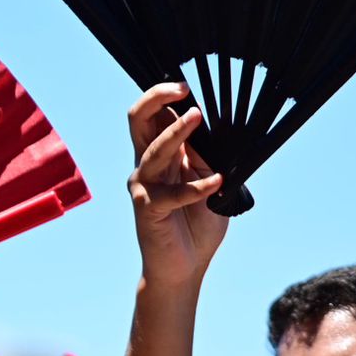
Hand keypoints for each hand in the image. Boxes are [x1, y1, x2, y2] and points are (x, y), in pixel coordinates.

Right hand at [126, 83, 228, 286]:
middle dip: (156, 98)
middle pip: (138, 120)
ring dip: (177, 132)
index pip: (154, 115)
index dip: (167, 96)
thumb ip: (207, 159)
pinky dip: (196, 187)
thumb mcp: (211, 184)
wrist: (182, 269)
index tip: (188, 86)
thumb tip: (211, 132)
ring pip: (154, 150)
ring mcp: (143, 186)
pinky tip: (217, 183)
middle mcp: (147, 165)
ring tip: (197, 117)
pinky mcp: (147, 210)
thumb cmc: (196, 227)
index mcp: (161, 155)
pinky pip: (172, 193)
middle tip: (182, 88)